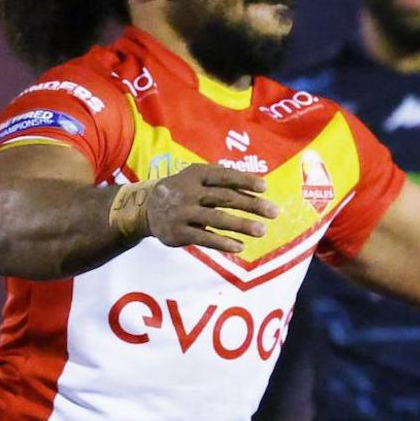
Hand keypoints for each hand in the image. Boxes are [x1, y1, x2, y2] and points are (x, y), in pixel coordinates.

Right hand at [139, 164, 282, 252]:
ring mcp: (182, 212)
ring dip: (241, 224)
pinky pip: (203, 238)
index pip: (223, 176)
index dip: (244, 180)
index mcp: (196, 175)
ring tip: (262, 230)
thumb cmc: (184, 191)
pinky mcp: (177, 232)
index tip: (265, 187)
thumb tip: (260, 188)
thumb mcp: (197, 179)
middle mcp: (188, 192)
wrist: (145, 208)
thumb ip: (223, 181)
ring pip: (216, 219)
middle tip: (274, 212)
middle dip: (251, 205)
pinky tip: (240, 246)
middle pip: (224, 197)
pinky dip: (222, 242)